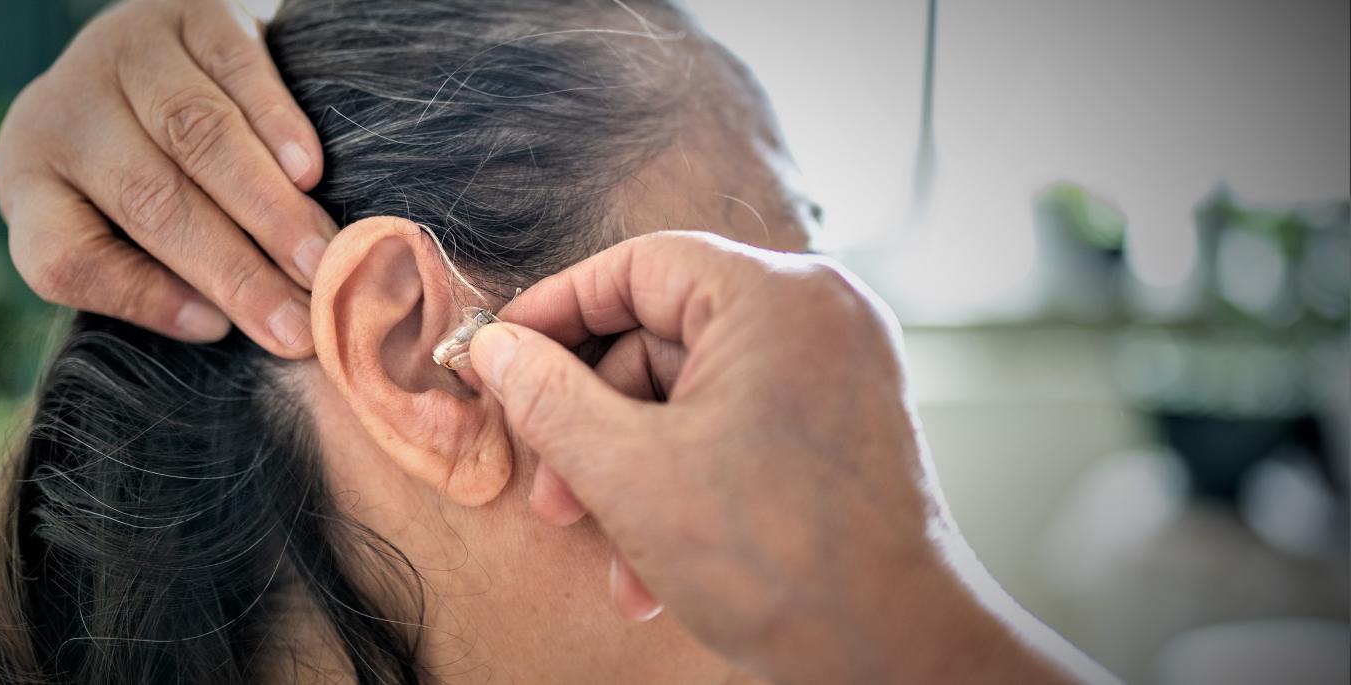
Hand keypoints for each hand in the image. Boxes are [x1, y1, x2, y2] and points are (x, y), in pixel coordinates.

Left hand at [0, 0, 332, 356]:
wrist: (163, 51)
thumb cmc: (151, 166)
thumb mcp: (119, 222)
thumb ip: (158, 276)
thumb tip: (233, 327)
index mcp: (32, 182)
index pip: (63, 257)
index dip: (140, 298)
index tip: (216, 330)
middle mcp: (66, 114)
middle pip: (149, 200)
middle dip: (235, 270)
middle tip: (299, 325)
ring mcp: (124, 53)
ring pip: (197, 136)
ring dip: (269, 208)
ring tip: (321, 261)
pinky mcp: (189, 12)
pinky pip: (237, 70)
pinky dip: (278, 125)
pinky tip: (309, 174)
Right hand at [469, 232, 1102, 683]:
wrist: (899, 657)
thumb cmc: (781, 562)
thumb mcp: (627, 473)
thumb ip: (547, 399)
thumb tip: (496, 351)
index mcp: (776, 295)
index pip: (637, 266)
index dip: (555, 311)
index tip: (500, 353)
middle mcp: (818, 314)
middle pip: (660, 337)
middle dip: (592, 423)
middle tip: (549, 486)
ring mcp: (837, 368)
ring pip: (692, 394)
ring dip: (631, 472)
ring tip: (604, 548)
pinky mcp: (842, 421)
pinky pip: (737, 425)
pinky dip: (687, 482)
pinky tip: (650, 567)